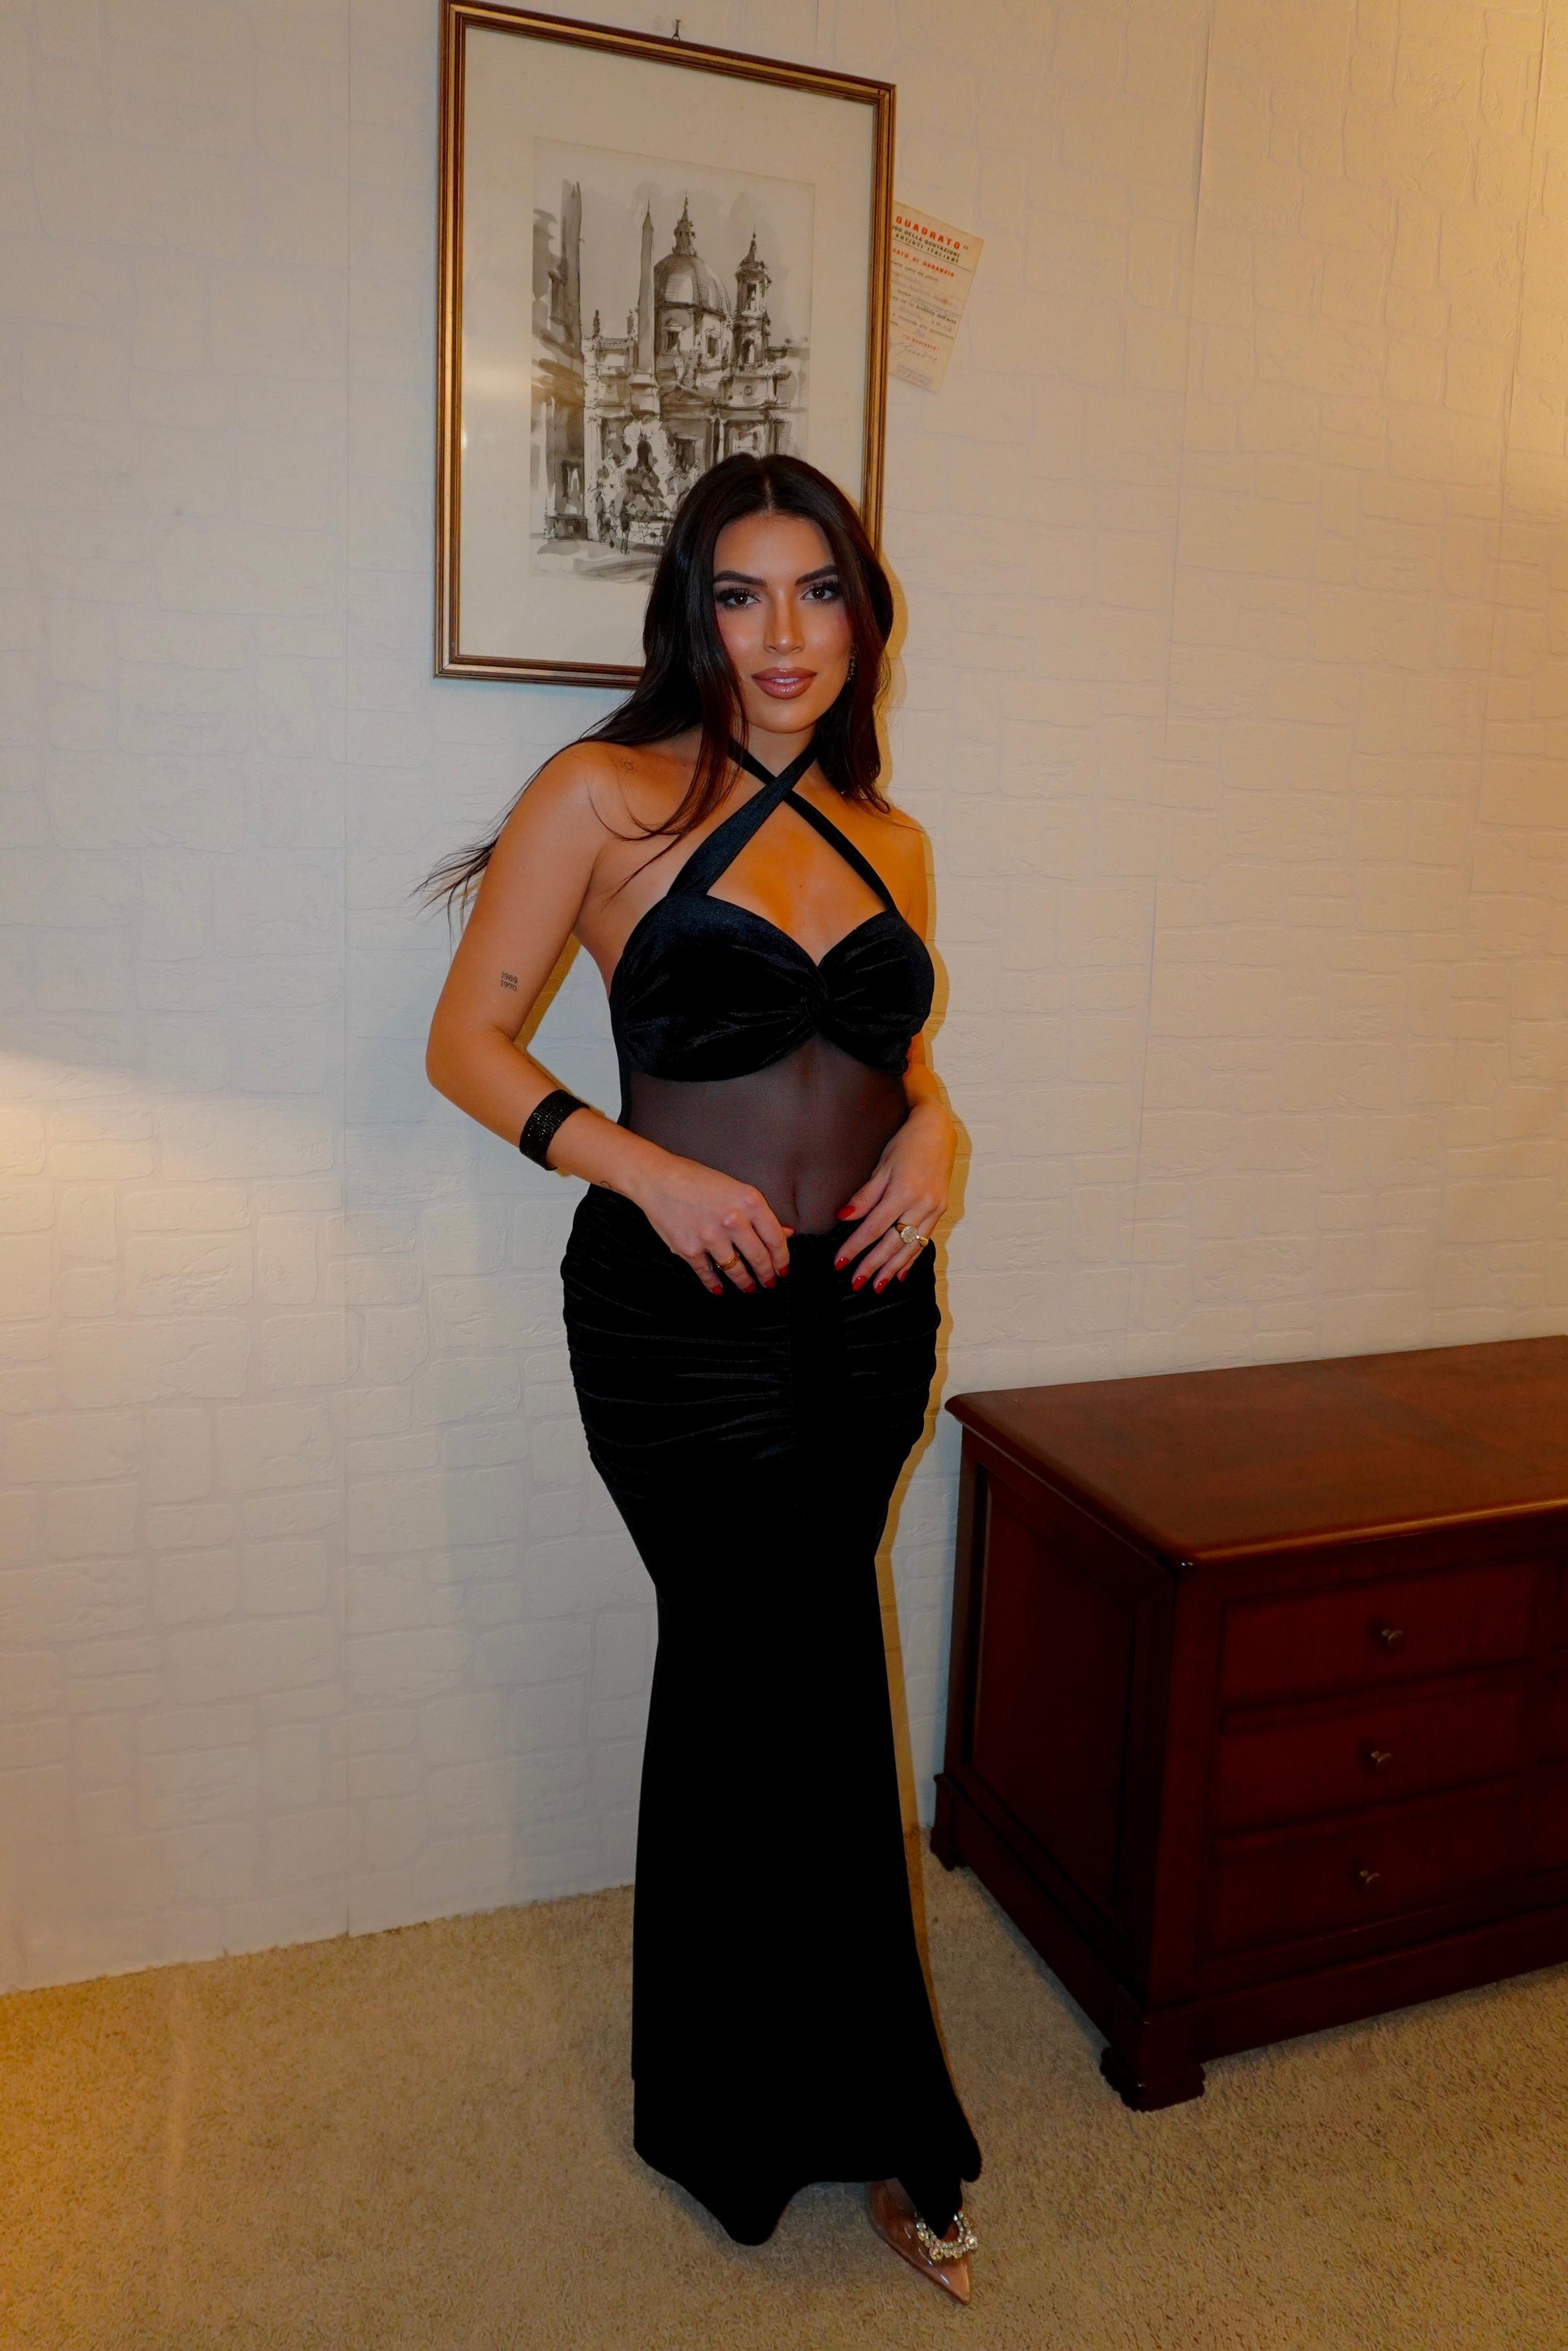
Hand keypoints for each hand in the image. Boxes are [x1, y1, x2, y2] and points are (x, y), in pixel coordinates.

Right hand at [627, 1151, 792, 1295]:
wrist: (657, 1178)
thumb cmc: (696, 1179)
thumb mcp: (734, 1188)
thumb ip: (759, 1213)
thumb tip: (786, 1232)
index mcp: (749, 1201)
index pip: (775, 1239)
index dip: (782, 1259)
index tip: (783, 1269)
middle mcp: (732, 1220)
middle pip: (759, 1258)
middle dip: (766, 1275)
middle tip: (769, 1282)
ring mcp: (710, 1237)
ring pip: (735, 1270)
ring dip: (744, 1282)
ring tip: (748, 1287)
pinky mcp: (688, 1249)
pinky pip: (707, 1273)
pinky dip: (714, 1284)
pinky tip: (719, 1288)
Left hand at [833, 1101, 955, 1292]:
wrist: (938, 1131)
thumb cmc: (906, 1144)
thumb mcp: (881, 1165)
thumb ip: (865, 1195)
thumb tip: (843, 1217)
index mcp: (903, 1192)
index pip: (873, 1228)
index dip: (855, 1247)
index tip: (840, 1263)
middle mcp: (921, 1204)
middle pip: (892, 1243)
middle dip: (873, 1266)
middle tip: (856, 1283)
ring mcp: (934, 1209)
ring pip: (910, 1247)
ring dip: (893, 1269)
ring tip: (877, 1286)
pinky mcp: (940, 1210)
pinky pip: (924, 1240)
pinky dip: (912, 1259)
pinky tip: (901, 1275)